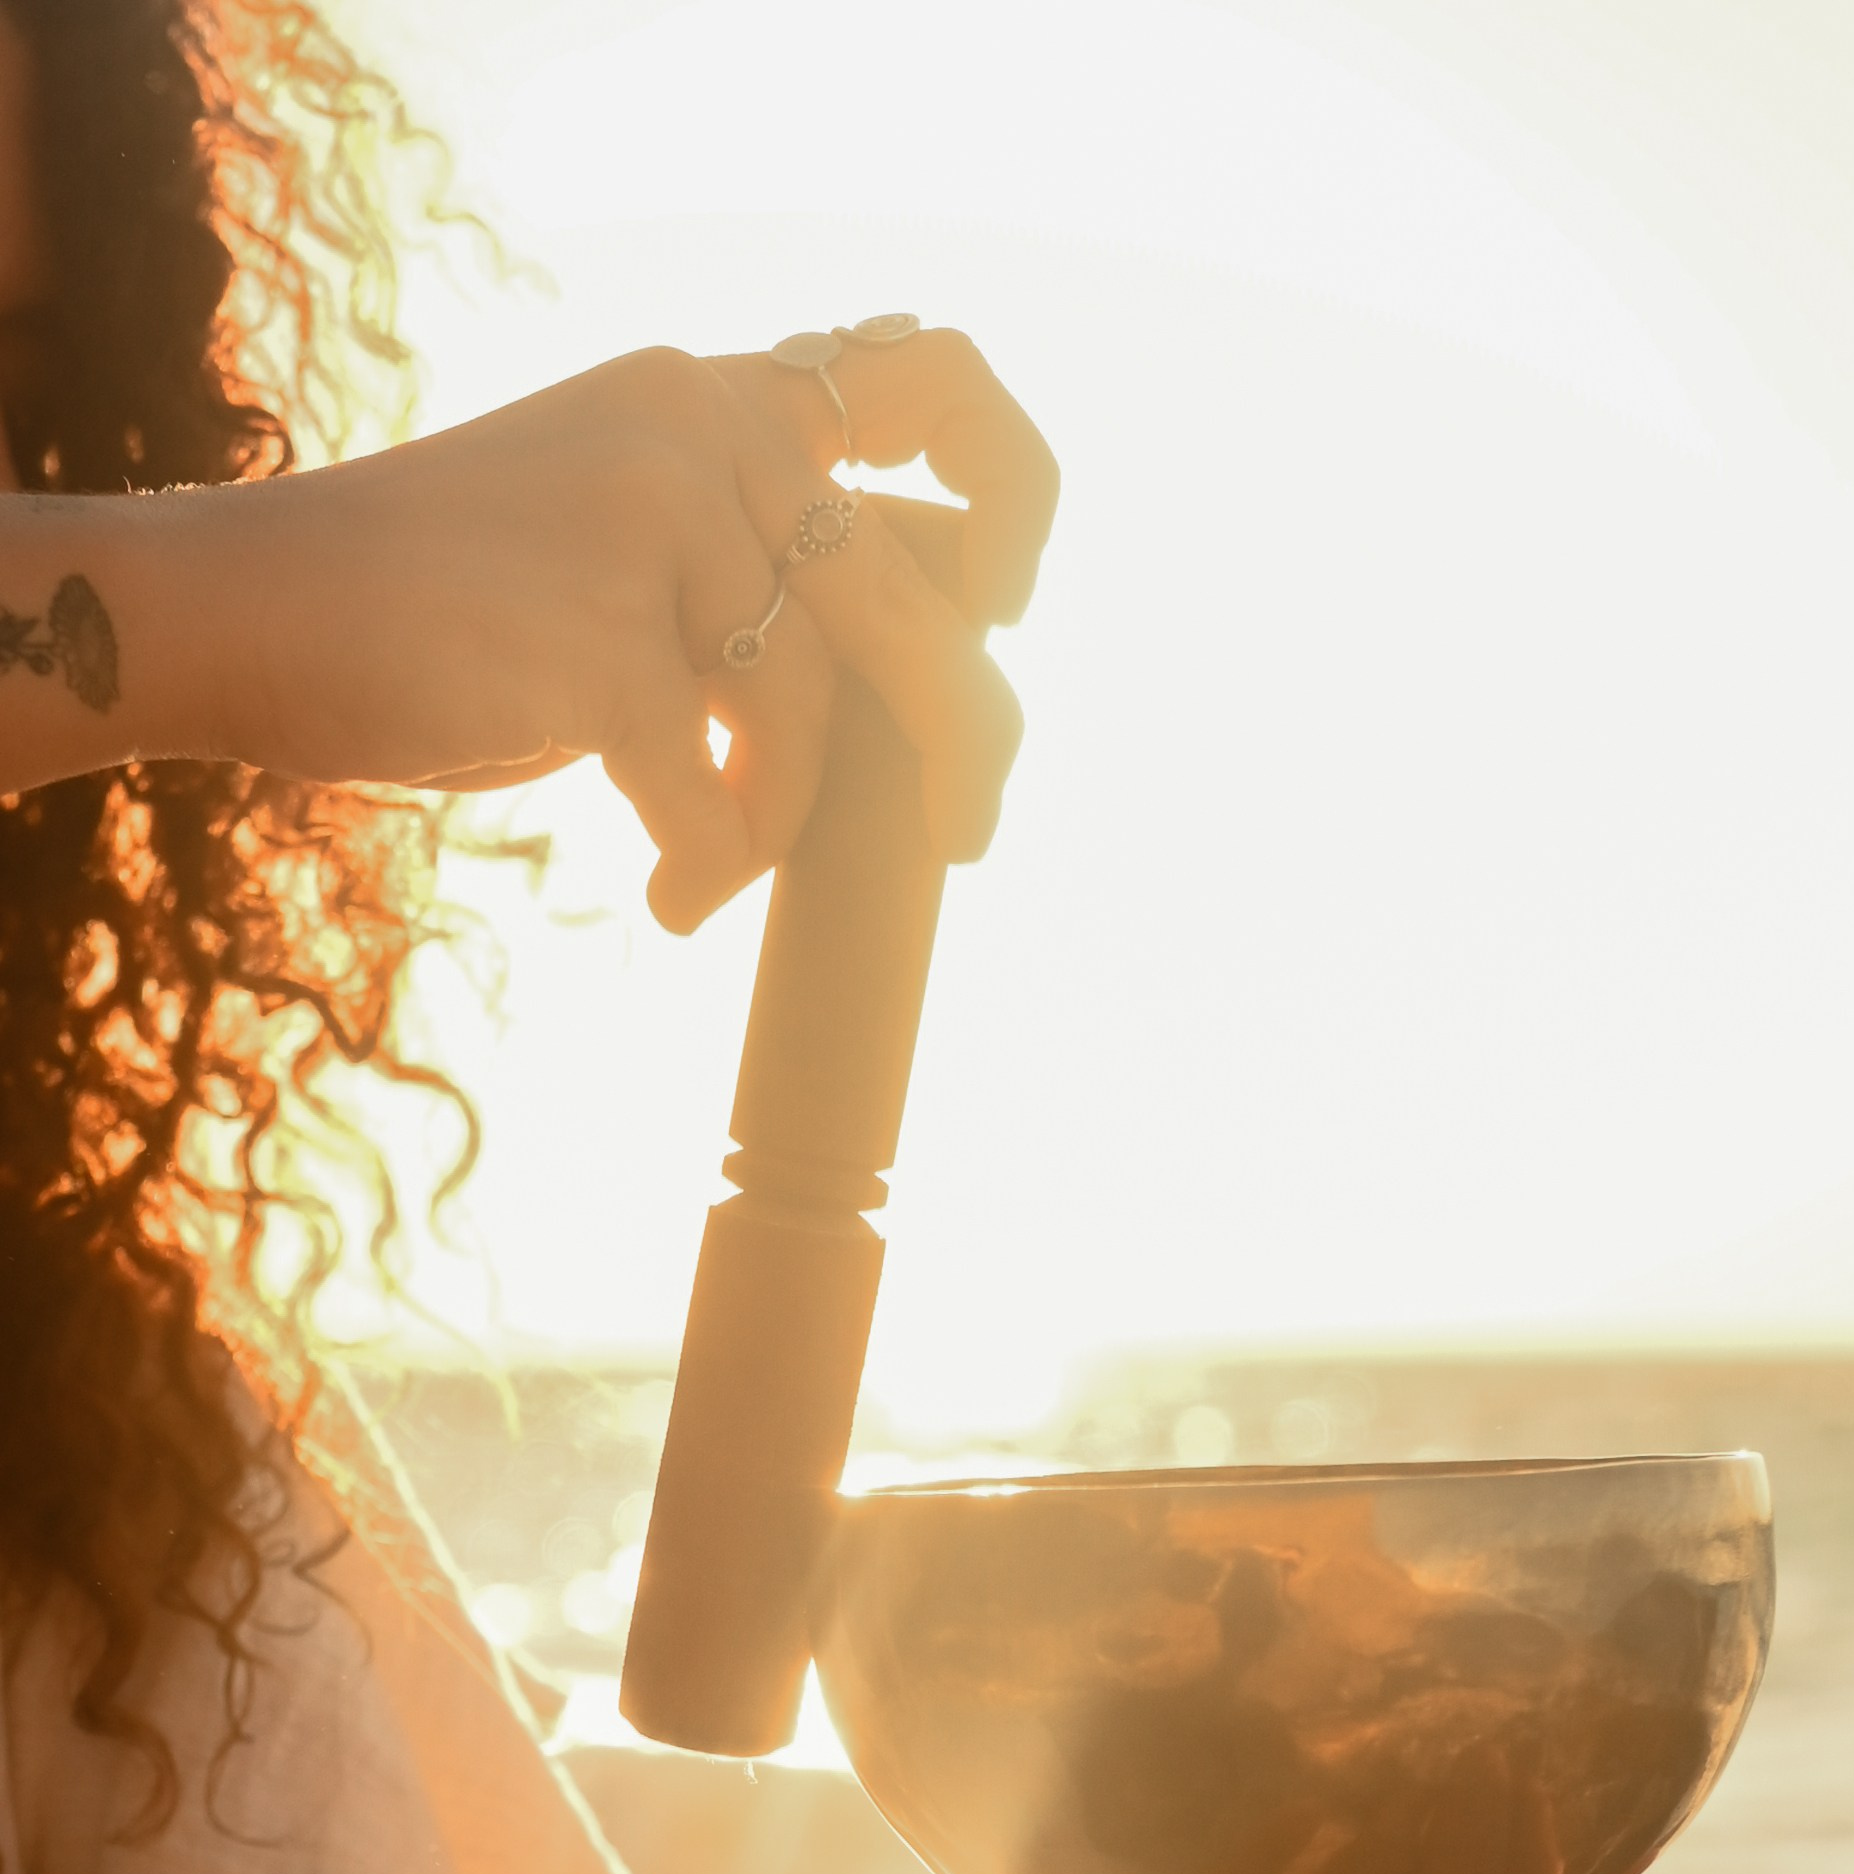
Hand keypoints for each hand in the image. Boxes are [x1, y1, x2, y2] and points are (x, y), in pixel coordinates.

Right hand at [151, 328, 1057, 927]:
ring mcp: (649, 518)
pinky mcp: (603, 635)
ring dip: (776, 828)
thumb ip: (740, 581)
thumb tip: (896, 710)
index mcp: (712, 396)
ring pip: (807, 714)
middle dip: (963, 744)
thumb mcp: (616, 556)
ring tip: (707, 883)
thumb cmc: (436, 615)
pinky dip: (709, 868)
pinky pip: (717, 795)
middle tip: (963, 835)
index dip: (1011, 496)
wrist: (244, 615)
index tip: (1005, 608)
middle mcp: (698, 426)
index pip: (932, 394)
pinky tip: (669, 902)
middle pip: (906, 605)